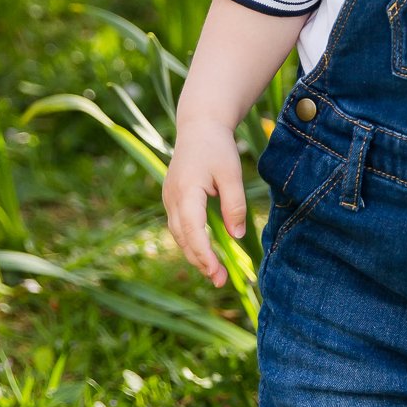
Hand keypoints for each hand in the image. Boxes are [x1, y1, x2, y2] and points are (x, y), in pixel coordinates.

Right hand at [163, 121, 245, 287]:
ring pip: (179, 235)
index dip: (204, 254)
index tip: (217, 272)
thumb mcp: (232, 174)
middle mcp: (172, 198)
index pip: (191, 230)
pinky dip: (191, 242)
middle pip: (182, 238)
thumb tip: (237, 236)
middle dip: (200, 261)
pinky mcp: (172, 199)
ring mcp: (169, 199)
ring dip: (195, 255)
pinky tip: (206, 254)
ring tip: (216, 273)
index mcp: (185, 190)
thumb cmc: (217, 147)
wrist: (199, 126)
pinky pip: (179, 227)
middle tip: (220, 281)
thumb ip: (234, 205)